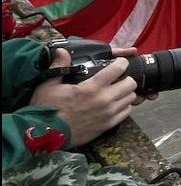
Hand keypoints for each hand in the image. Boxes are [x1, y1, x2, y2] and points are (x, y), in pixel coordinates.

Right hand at [30, 48, 146, 146]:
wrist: (45, 134)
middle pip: (130, 84)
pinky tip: (115, 104)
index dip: (122, 63)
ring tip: (117, 91)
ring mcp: (108, 114)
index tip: (120, 62)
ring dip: (126, 92)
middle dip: (126, 78)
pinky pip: (126, 112)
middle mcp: (104, 100)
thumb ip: (59, 66)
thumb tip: (62, 51)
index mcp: (91, 88)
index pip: (118, 69)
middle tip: (118, 78)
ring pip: (131, 98)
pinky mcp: (108, 125)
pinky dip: (124, 106)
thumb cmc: (46, 108)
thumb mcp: (49, 85)